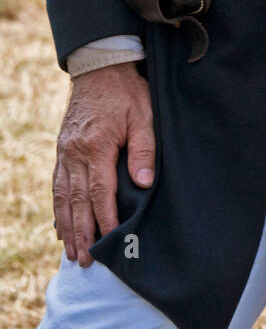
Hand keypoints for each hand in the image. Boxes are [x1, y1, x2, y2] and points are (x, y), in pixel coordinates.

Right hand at [53, 61, 154, 266]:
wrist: (100, 67)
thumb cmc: (127, 92)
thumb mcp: (144, 115)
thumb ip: (144, 150)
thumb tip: (143, 184)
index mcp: (96, 146)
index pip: (99, 192)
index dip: (104, 219)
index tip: (109, 242)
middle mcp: (75, 152)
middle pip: (76, 201)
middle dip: (81, 233)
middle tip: (85, 260)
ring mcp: (65, 151)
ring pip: (63, 196)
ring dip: (67, 226)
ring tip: (71, 252)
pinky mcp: (62, 149)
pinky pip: (58, 184)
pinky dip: (59, 207)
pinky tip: (61, 224)